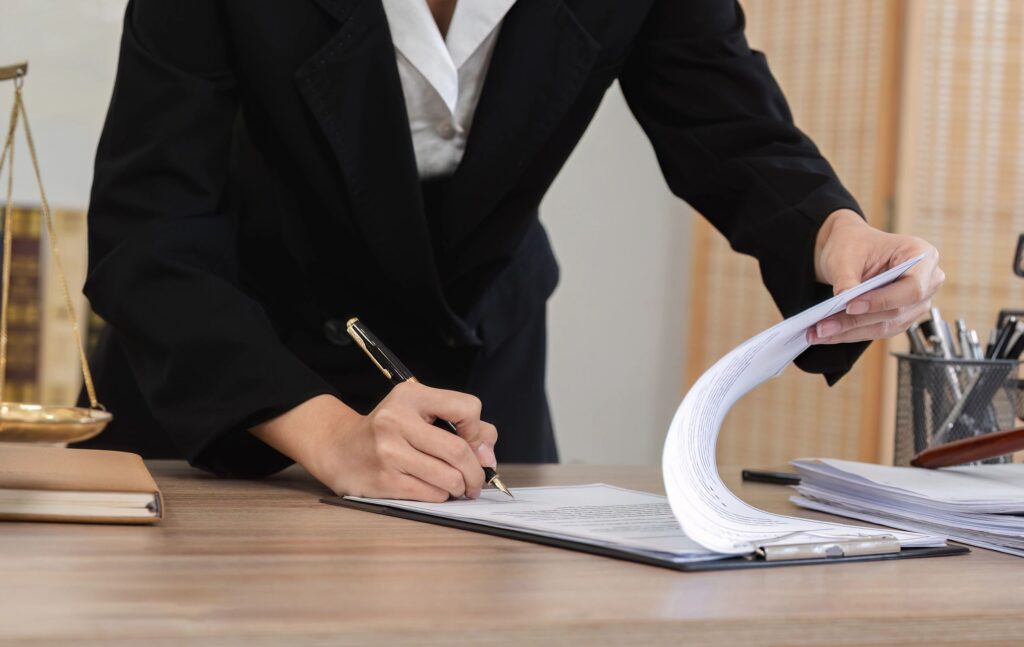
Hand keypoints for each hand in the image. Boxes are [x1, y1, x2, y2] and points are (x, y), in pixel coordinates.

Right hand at [250, 385, 498, 501]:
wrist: (338, 448)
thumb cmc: (388, 430)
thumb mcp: (419, 411)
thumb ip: (459, 424)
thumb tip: (488, 454)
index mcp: (411, 396)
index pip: (467, 409)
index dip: (478, 429)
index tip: (472, 441)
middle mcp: (397, 421)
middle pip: (459, 451)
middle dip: (476, 471)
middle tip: (478, 481)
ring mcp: (389, 453)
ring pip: (448, 477)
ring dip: (461, 487)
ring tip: (458, 486)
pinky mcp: (384, 481)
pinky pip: (431, 494)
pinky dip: (441, 495)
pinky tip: (436, 490)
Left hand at [808, 209, 944, 344]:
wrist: (851, 248)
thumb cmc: (854, 244)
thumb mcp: (846, 255)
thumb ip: (847, 280)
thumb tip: (843, 304)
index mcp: (922, 255)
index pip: (911, 288)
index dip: (882, 301)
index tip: (850, 306)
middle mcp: (927, 282)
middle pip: (896, 311)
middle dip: (856, 321)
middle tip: (823, 326)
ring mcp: (915, 304)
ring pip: (884, 326)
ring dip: (848, 332)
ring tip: (818, 333)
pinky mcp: (899, 318)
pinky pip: (875, 331)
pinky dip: (849, 333)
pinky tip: (825, 334)